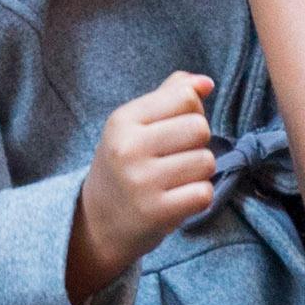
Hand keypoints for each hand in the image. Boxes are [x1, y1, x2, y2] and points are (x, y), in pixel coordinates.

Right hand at [65, 70, 216, 304]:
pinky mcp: (156, 212)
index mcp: (123, 120)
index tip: (174, 129)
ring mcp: (141, 182)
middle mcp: (128, 148)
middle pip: (200, 128)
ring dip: (199, 172)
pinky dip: (198, 197)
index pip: (185, 97)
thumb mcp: (136, 124)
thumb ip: (170, 96)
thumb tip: (206, 83)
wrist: (98, 221)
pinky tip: (178, 199)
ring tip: (175, 179)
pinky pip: (204, 193)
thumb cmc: (126, 165)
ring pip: (206, 162)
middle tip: (176, 158)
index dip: (191, 112)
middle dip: (197, 143)